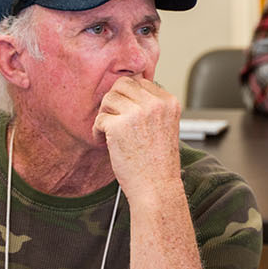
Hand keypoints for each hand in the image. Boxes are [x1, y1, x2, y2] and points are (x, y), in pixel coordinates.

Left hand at [92, 76, 183, 200]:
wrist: (157, 186)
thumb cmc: (159, 162)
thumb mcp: (166, 126)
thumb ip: (152, 107)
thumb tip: (127, 92)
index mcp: (169, 102)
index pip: (142, 82)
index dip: (129, 97)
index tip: (126, 113)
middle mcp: (155, 104)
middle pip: (123, 84)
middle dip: (114, 101)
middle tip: (114, 119)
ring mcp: (138, 113)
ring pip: (109, 98)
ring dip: (105, 115)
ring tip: (110, 132)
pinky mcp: (119, 125)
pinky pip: (99, 118)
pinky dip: (98, 131)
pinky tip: (106, 143)